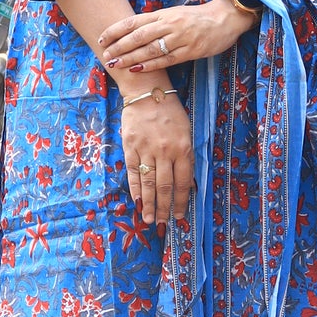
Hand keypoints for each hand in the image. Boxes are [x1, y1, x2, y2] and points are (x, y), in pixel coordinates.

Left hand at [100, 0, 254, 75]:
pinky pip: (167, 60)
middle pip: (138, 36)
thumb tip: (131, 31)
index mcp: (163, 14)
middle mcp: (170, 24)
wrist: (225, 18)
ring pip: (150, 49)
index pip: (134, 21)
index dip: (116, 30)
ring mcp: (180, 38)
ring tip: (116, 63)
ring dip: (131, 57)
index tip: (102, 39)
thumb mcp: (174, 13)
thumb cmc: (196, 17)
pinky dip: (150, 65)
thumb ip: (155, 21)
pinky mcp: (191, 51)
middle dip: (119, 46)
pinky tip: (137, 69)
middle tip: (105, 55)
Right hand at [119, 89, 192, 226]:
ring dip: (149, 204)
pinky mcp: (130, 147)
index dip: (181, 201)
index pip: (183, 182)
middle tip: (163, 224)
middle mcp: (165, 151)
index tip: (180, 215)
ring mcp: (146, 150)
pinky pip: (132, 173)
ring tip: (149, 220)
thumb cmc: (170, 112)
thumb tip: (186, 185)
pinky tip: (137, 202)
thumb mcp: (186, 132)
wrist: (147, 92)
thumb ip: (186, 157)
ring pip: (148, 183)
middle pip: (165, 186)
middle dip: (164, 208)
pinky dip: (135, 189)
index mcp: (183, 148)